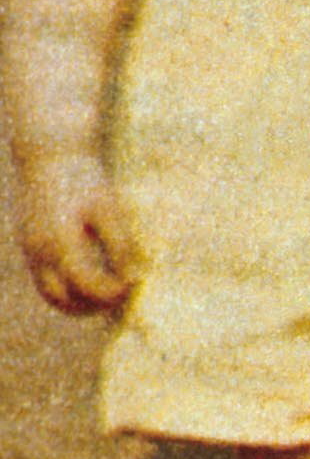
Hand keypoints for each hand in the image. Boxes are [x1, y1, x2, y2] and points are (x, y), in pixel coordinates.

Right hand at [15, 153, 133, 312]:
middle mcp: (39, 252)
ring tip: (105, 294)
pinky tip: (88, 276)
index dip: (112, 293)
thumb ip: (120, 245)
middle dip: (91, 307)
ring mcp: (28, 250)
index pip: (87, 286)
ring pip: (49, 293)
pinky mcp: (26, 244)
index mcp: (60, 243)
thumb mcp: (108, 208)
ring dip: (76, 301)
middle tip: (119, 299)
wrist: (47, 151)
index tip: (133, 285)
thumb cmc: (84, 177)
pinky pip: (43, 278)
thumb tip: (131, 278)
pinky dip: (65, 286)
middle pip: (62, 301)